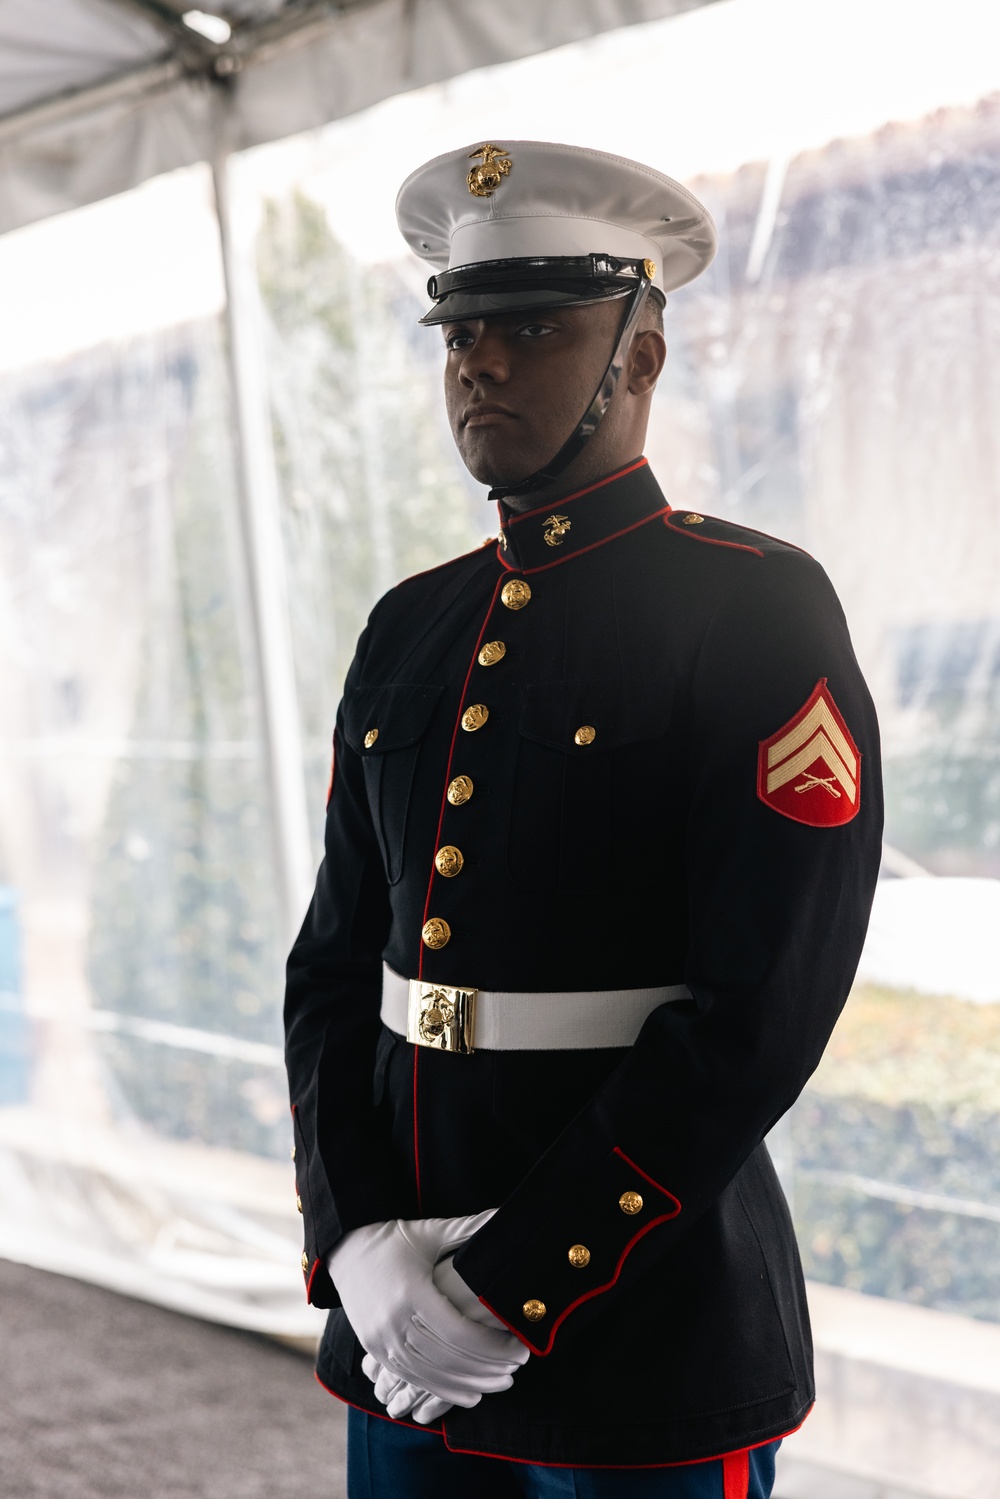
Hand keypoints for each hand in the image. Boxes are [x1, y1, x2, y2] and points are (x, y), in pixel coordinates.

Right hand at [327, 1211, 526, 1409]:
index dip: (492, 1346)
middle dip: (488, 1368)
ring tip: (500, 1384)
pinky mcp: (375, 1350)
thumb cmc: (394, 1238)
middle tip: (518, 1368)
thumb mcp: (430, 1231)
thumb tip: (504, 1214)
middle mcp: (393, 1321)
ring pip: (431, 1375)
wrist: (345, 1248)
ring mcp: (381, 1340)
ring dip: (469, 1385)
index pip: (459, 1332)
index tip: (520, 1347)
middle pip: (448, 1358)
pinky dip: (442, 1391)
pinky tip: (469, 1395)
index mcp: (412, 1292)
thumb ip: (468, 1230)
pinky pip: (413, 1379)